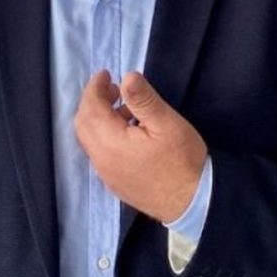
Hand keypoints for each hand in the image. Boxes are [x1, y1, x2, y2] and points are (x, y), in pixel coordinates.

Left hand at [74, 70, 207, 223]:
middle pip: (83, 125)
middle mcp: (102, 160)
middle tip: (113, 88)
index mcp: (111, 143)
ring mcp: (107, 175)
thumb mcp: (167, 123)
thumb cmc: (182, 159)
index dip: (94, 88)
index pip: (90, 109)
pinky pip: (100, 154)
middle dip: (93, 102)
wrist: (193, 202)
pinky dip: (105, 136)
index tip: (105, 74)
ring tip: (125, 108)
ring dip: (99, 119)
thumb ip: (144, 99)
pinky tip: (128, 133)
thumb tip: (126, 77)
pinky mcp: (115, 184)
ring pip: (90, 140)